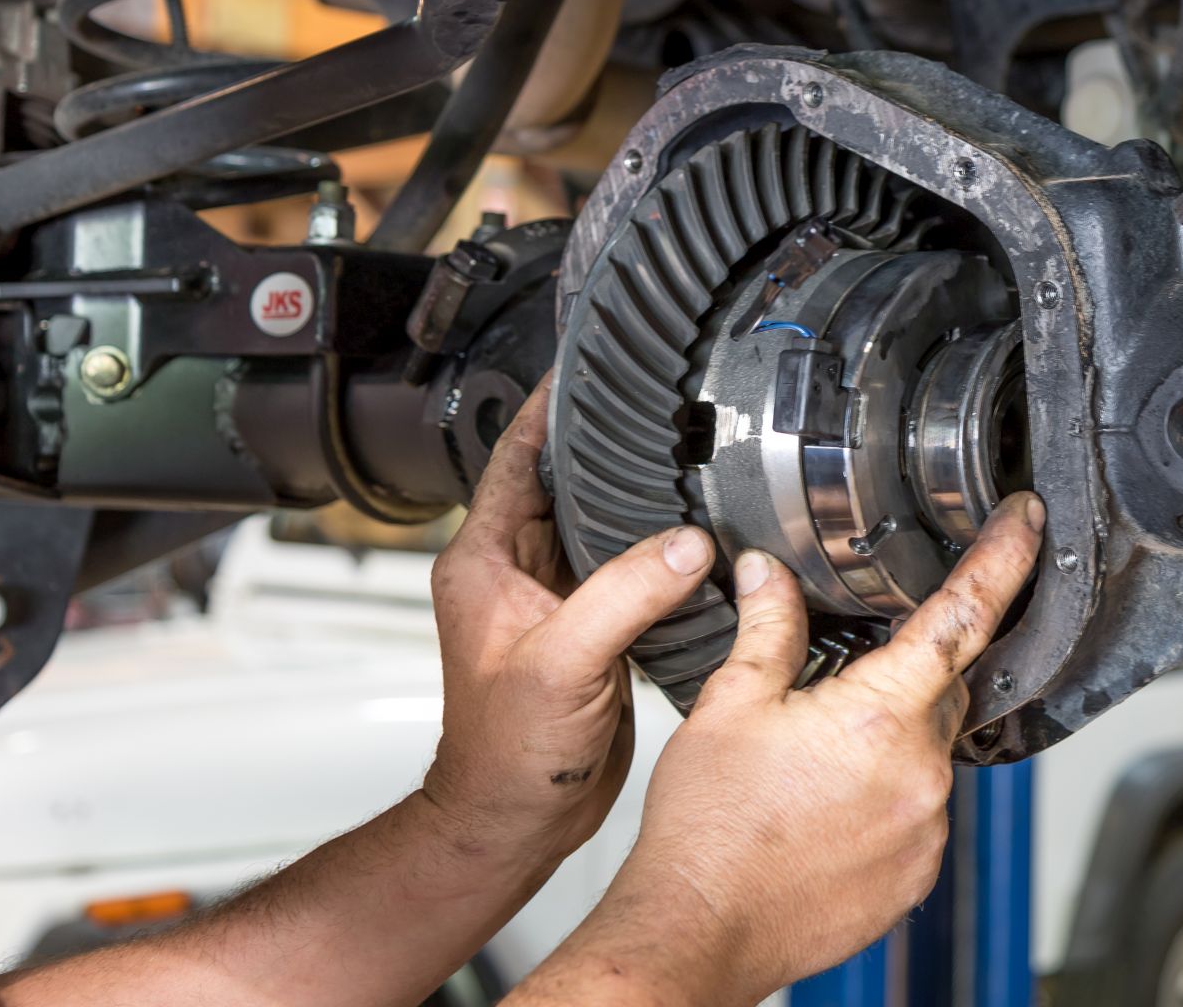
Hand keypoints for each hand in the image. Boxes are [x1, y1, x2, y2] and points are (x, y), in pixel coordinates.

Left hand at [421, 377, 716, 863]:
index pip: (516, 455)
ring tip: (685, 456)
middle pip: (565, 482)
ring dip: (638, 498)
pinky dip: (661, 549)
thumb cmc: (503, 754)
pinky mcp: (592, 628)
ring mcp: (555, 599)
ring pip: (602, 524)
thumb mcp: (561, 661)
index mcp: (484, 560)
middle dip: (608, 445)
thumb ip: (625, 594)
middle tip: (658, 404)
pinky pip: (630, 568)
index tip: (587, 362)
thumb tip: (688, 544)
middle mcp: (515, 570)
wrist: (515, 821)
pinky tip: (698, 536)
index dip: (548, 406)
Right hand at [532, 492, 1044, 1004]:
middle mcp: (922, 773)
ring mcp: (925, 829)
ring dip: (888, 741)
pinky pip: (919, 810)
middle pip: (941, 689)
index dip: (1003, 558)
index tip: (1025, 522)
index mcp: (882, 716)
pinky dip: (886, 795)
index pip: (965, 615)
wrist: (699, 931)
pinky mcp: (916, 873)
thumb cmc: (709, 832)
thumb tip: (768, 573)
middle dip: (901, 674)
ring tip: (812, 764)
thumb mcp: (731, 706)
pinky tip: (827, 806)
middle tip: (834, 687)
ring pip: (927, 753)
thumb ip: (767, 630)